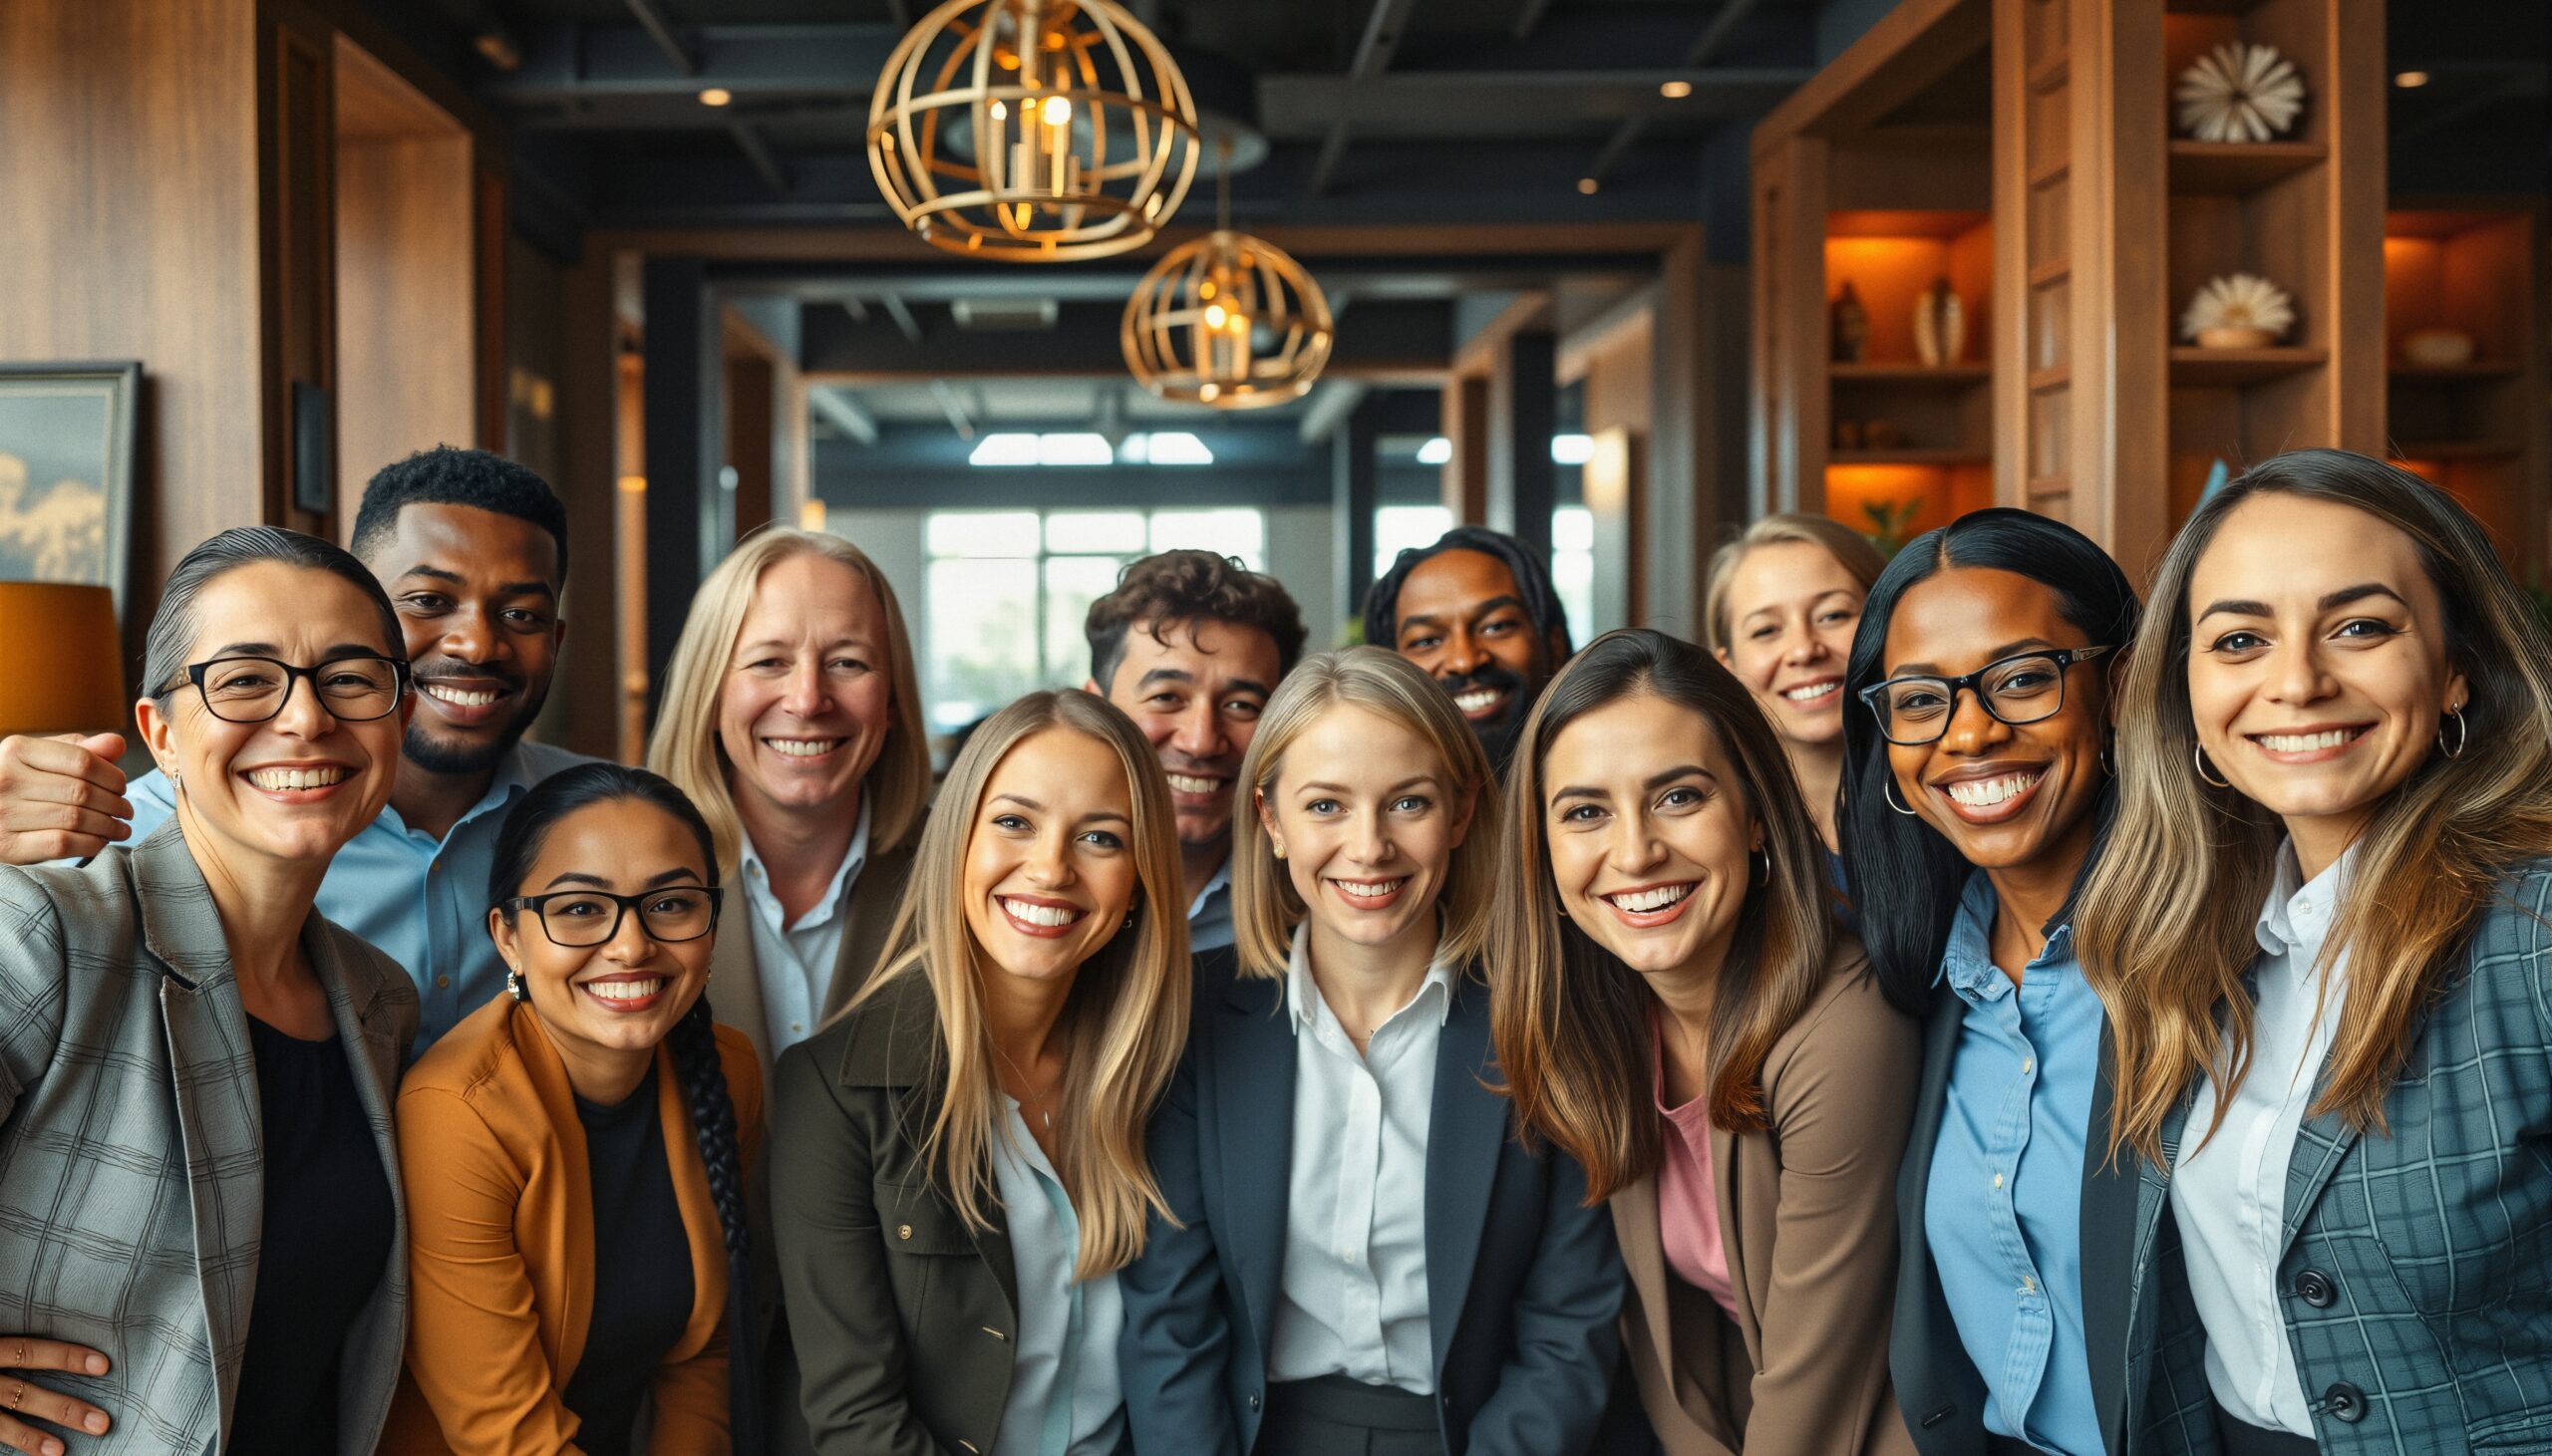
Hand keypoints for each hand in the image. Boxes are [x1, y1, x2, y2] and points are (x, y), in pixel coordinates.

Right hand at [0, 735, 131, 864]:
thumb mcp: (42, 758)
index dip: (113, 776)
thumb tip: (117, 744)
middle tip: (126, 811)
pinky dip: (90, 844)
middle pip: (81, 792)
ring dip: (108, 826)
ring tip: (120, 828)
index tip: (122, 787)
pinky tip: (99, 841)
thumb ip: (80, 750)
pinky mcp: (6, 846)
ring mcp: (2, 814)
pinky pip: (61, 844)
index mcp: (16, 750)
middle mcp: (5, 779)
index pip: (82, 761)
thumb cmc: (19, 782)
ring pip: (74, 819)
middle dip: (115, 804)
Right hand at [0, 1337, 111, 1454]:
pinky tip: (39, 1454)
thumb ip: (16, 1343)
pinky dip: (16, 1443)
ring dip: (32, 1437)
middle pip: (24, 1394)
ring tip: (60, 1451)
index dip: (66, 1357)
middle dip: (63, 1409)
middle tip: (101, 1422)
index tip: (104, 1364)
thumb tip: (52, 1332)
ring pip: (4, 1422)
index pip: (30, 1351)